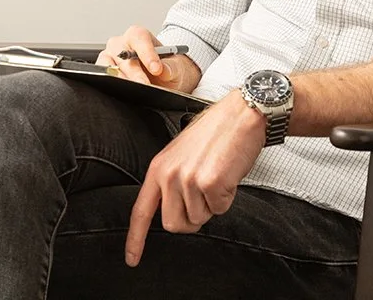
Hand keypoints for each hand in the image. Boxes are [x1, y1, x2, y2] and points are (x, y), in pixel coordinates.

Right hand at [96, 25, 200, 91]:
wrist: (161, 80)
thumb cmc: (166, 68)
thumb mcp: (176, 67)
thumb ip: (171, 68)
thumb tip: (164, 70)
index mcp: (139, 36)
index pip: (139, 38)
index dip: (147, 53)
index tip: (157, 69)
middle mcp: (121, 44)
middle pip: (122, 54)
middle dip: (134, 72)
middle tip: (145, 85)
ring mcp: (110, 57)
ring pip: (108, 65)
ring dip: (120, 79)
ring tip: (133, 90)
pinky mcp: (104, 71)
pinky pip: (102, 76)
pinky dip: (111, 84)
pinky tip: (122, 92)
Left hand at [124, 91, 265, 266]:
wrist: (240, 115)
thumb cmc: (215, 133)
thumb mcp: (181, 154)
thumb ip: (171, 181)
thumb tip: (175, 211)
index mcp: (158, 168)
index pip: (141, 211)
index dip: (135, 239)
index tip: (132, 259)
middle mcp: (169, 175)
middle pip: (174, 224)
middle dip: (191, 218)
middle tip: (203, 194)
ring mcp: (188, 179)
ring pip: (199, 219)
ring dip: (212, 204)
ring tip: (216, 175)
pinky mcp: (210, 183)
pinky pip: (219, 209)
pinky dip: (227, 197)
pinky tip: (227, 174)